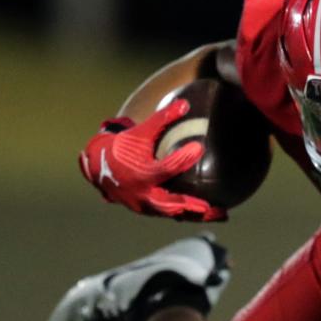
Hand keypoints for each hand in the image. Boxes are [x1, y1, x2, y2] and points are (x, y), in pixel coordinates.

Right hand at [78, 99, 226, 221]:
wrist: (98, 168)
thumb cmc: (122, 147)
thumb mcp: (140, 132)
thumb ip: (162, 119)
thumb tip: (185, 104)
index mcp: (140, 173)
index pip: (165, 166)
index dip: (182, 158)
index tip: (198, 147)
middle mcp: (143, 193)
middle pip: (173, 204)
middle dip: (195, 206)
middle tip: (216, 206)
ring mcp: (145, 205)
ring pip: (174, 214)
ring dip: (197, 216)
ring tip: (222, 214)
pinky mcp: (148, 210)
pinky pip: (170, 214)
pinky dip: (188, 215)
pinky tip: (208, 214)